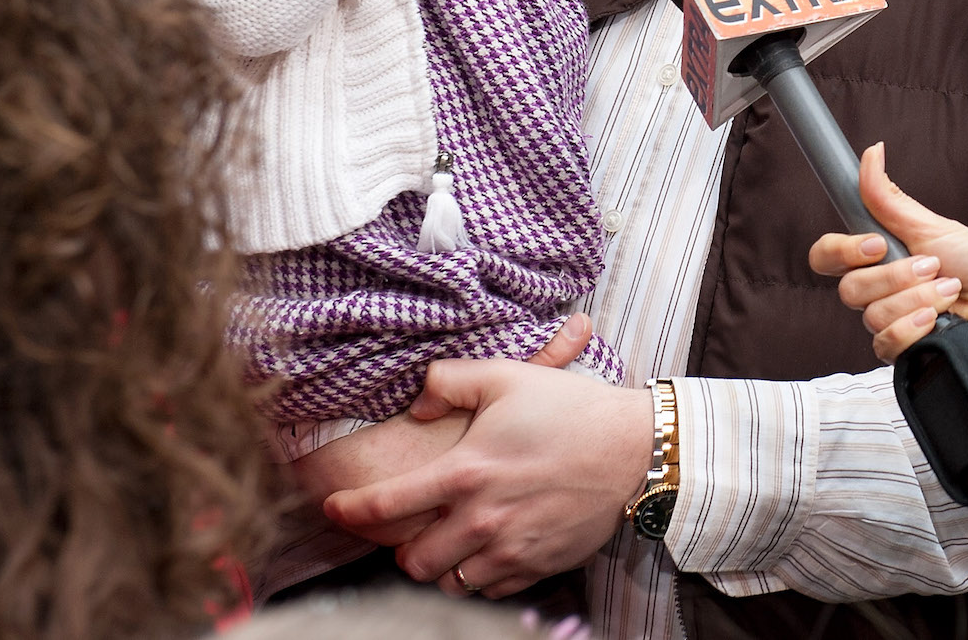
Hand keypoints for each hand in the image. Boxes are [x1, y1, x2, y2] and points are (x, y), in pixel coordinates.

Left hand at [320, 354, 652, 598]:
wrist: (633, 450)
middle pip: (412, 561)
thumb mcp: (507, 376)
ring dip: (440, 566)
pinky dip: (479, 577)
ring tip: (450, 541)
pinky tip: (487, 549)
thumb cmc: (571, 409)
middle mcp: (480, 519)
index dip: (350, 511)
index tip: (334, 508)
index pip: (386, 506)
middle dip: (401, 548)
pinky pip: (488, 591)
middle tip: (413, 528)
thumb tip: (417, 405)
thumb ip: (449, 381)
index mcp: (465, 472)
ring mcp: (509, 549)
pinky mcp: (536, 566)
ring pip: (448, 583)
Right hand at [808, 144, 967, 361]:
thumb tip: (871, 152)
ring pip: (873, 316)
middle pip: (850, 289)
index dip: (842, 252)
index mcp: (875, 257)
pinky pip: (886, 344)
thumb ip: (888, 198)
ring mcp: (889, 320)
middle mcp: (876, 289)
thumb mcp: (929, 225)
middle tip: (932, 266)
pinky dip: (914, 328)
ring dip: (917, 299)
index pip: (826, 257)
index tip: (877, 244)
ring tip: (949, 290)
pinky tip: (938, 319)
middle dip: (896, 277)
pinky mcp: (904, 349)